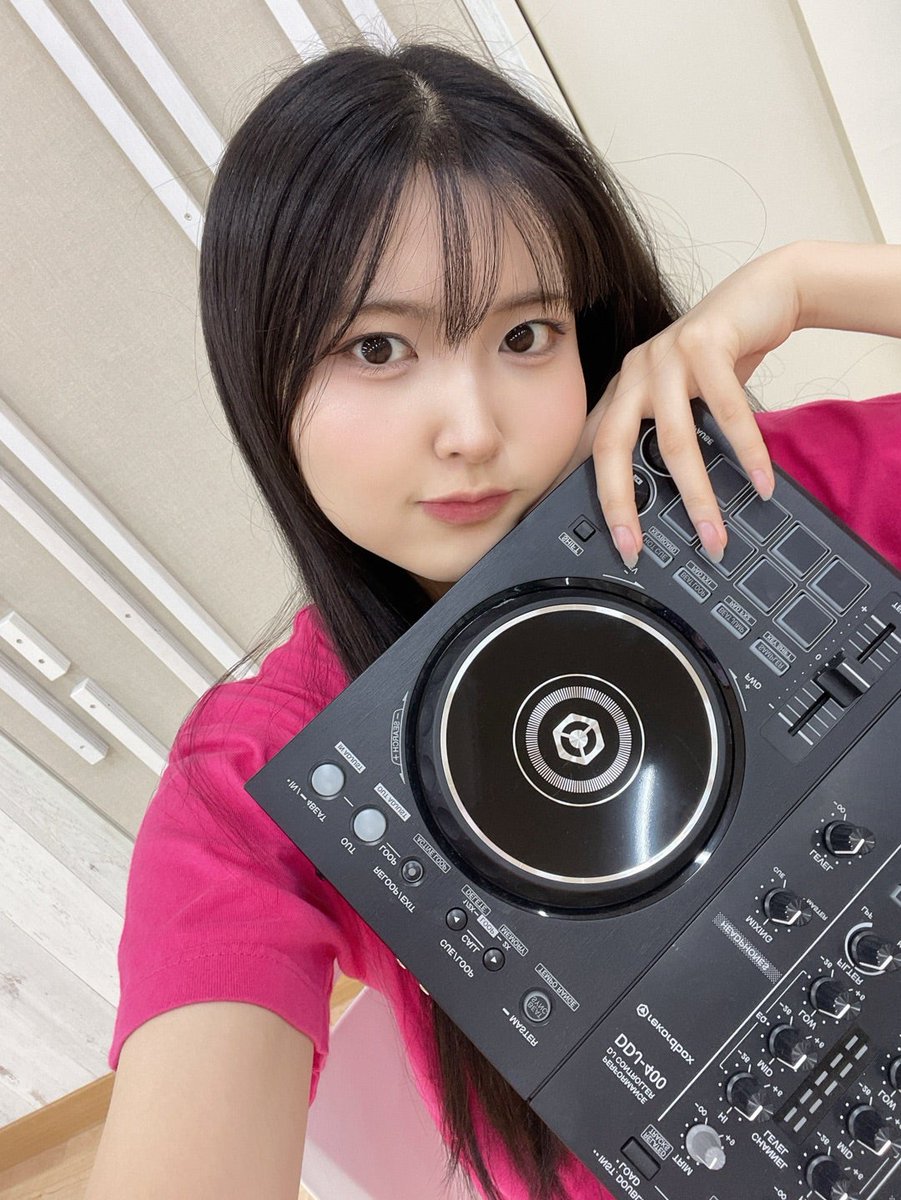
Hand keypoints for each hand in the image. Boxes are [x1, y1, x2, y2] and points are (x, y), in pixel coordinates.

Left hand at [549, 244, 803, 566]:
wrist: (764, 294)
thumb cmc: (724, 355)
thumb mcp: (687, 399)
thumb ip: (668, 436)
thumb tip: (666, 501)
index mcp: (623, 390)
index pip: (594, 451)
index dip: (594, 495)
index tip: (607, 538)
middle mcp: (634, 371)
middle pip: (612, 445)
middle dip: (620, 503)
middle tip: (632, 546)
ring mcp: (665, 355)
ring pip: (673, 439)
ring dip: (697, 495)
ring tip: (714, 535)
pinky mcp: (704, 340)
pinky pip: (727, 409)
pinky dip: (747, 450)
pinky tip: (761, 482)